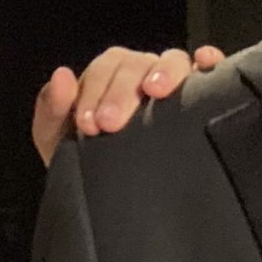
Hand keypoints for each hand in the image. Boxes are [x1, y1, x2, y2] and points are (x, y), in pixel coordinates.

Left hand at [31, 44, 225, 164]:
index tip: (88, 124)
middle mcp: (142, 73)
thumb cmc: (87, 160)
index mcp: (109, 77)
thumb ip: (52, 110)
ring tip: (156, 92)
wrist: (115, 200)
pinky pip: (209, 71)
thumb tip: (62, 75)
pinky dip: (208, 61)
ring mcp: (174, 82)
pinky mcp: (204, 96)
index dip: (94, 91)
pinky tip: (204, 64)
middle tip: (109, 123)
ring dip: (165, 71)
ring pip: (173, 61)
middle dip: (121, 91)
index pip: (104, 69)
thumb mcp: (59, 140)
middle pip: (136, 64)